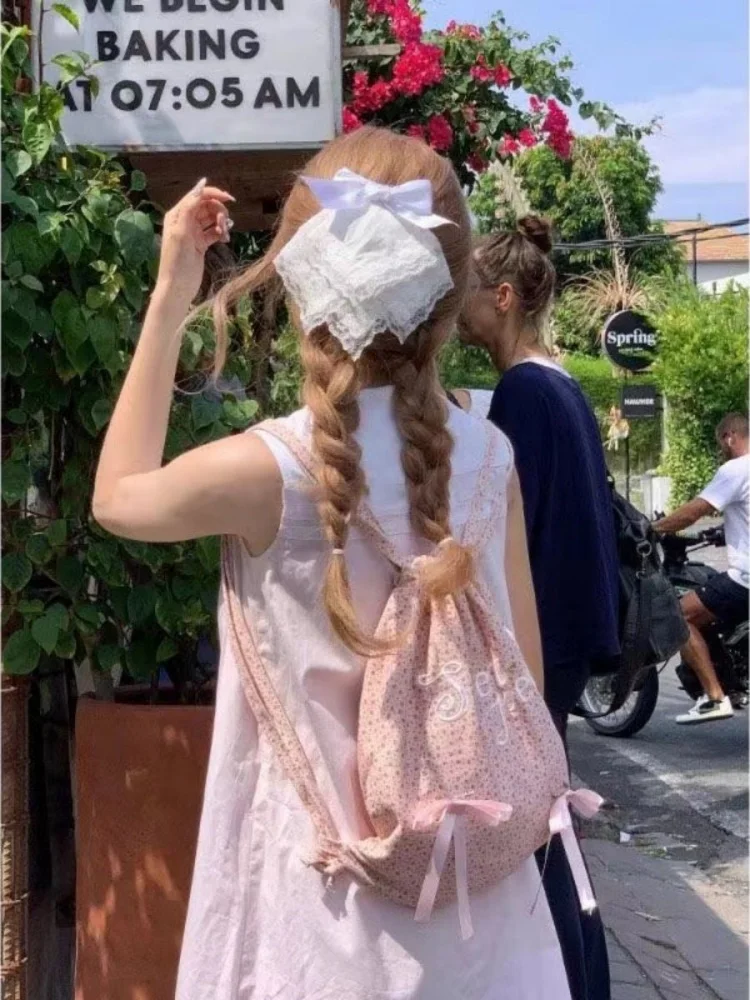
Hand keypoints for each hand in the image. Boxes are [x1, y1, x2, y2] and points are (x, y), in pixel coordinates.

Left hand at [155, 178, 235, 306]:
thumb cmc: (177, 261)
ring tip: (225, 234)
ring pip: (212, 219)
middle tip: (225, 224)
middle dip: (219, 212)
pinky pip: (214, 232)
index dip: (213, 194)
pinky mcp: (201, 244)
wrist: (178, 287)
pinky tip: (224, 239)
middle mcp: (184, 221)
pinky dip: (221, 233)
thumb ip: (190, 208)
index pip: (197, 196)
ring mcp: (193, 232)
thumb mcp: (181, 232)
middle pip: (206, 206)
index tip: (229, 199)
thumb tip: (201, 186)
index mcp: (177, 215)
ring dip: (221, 223)